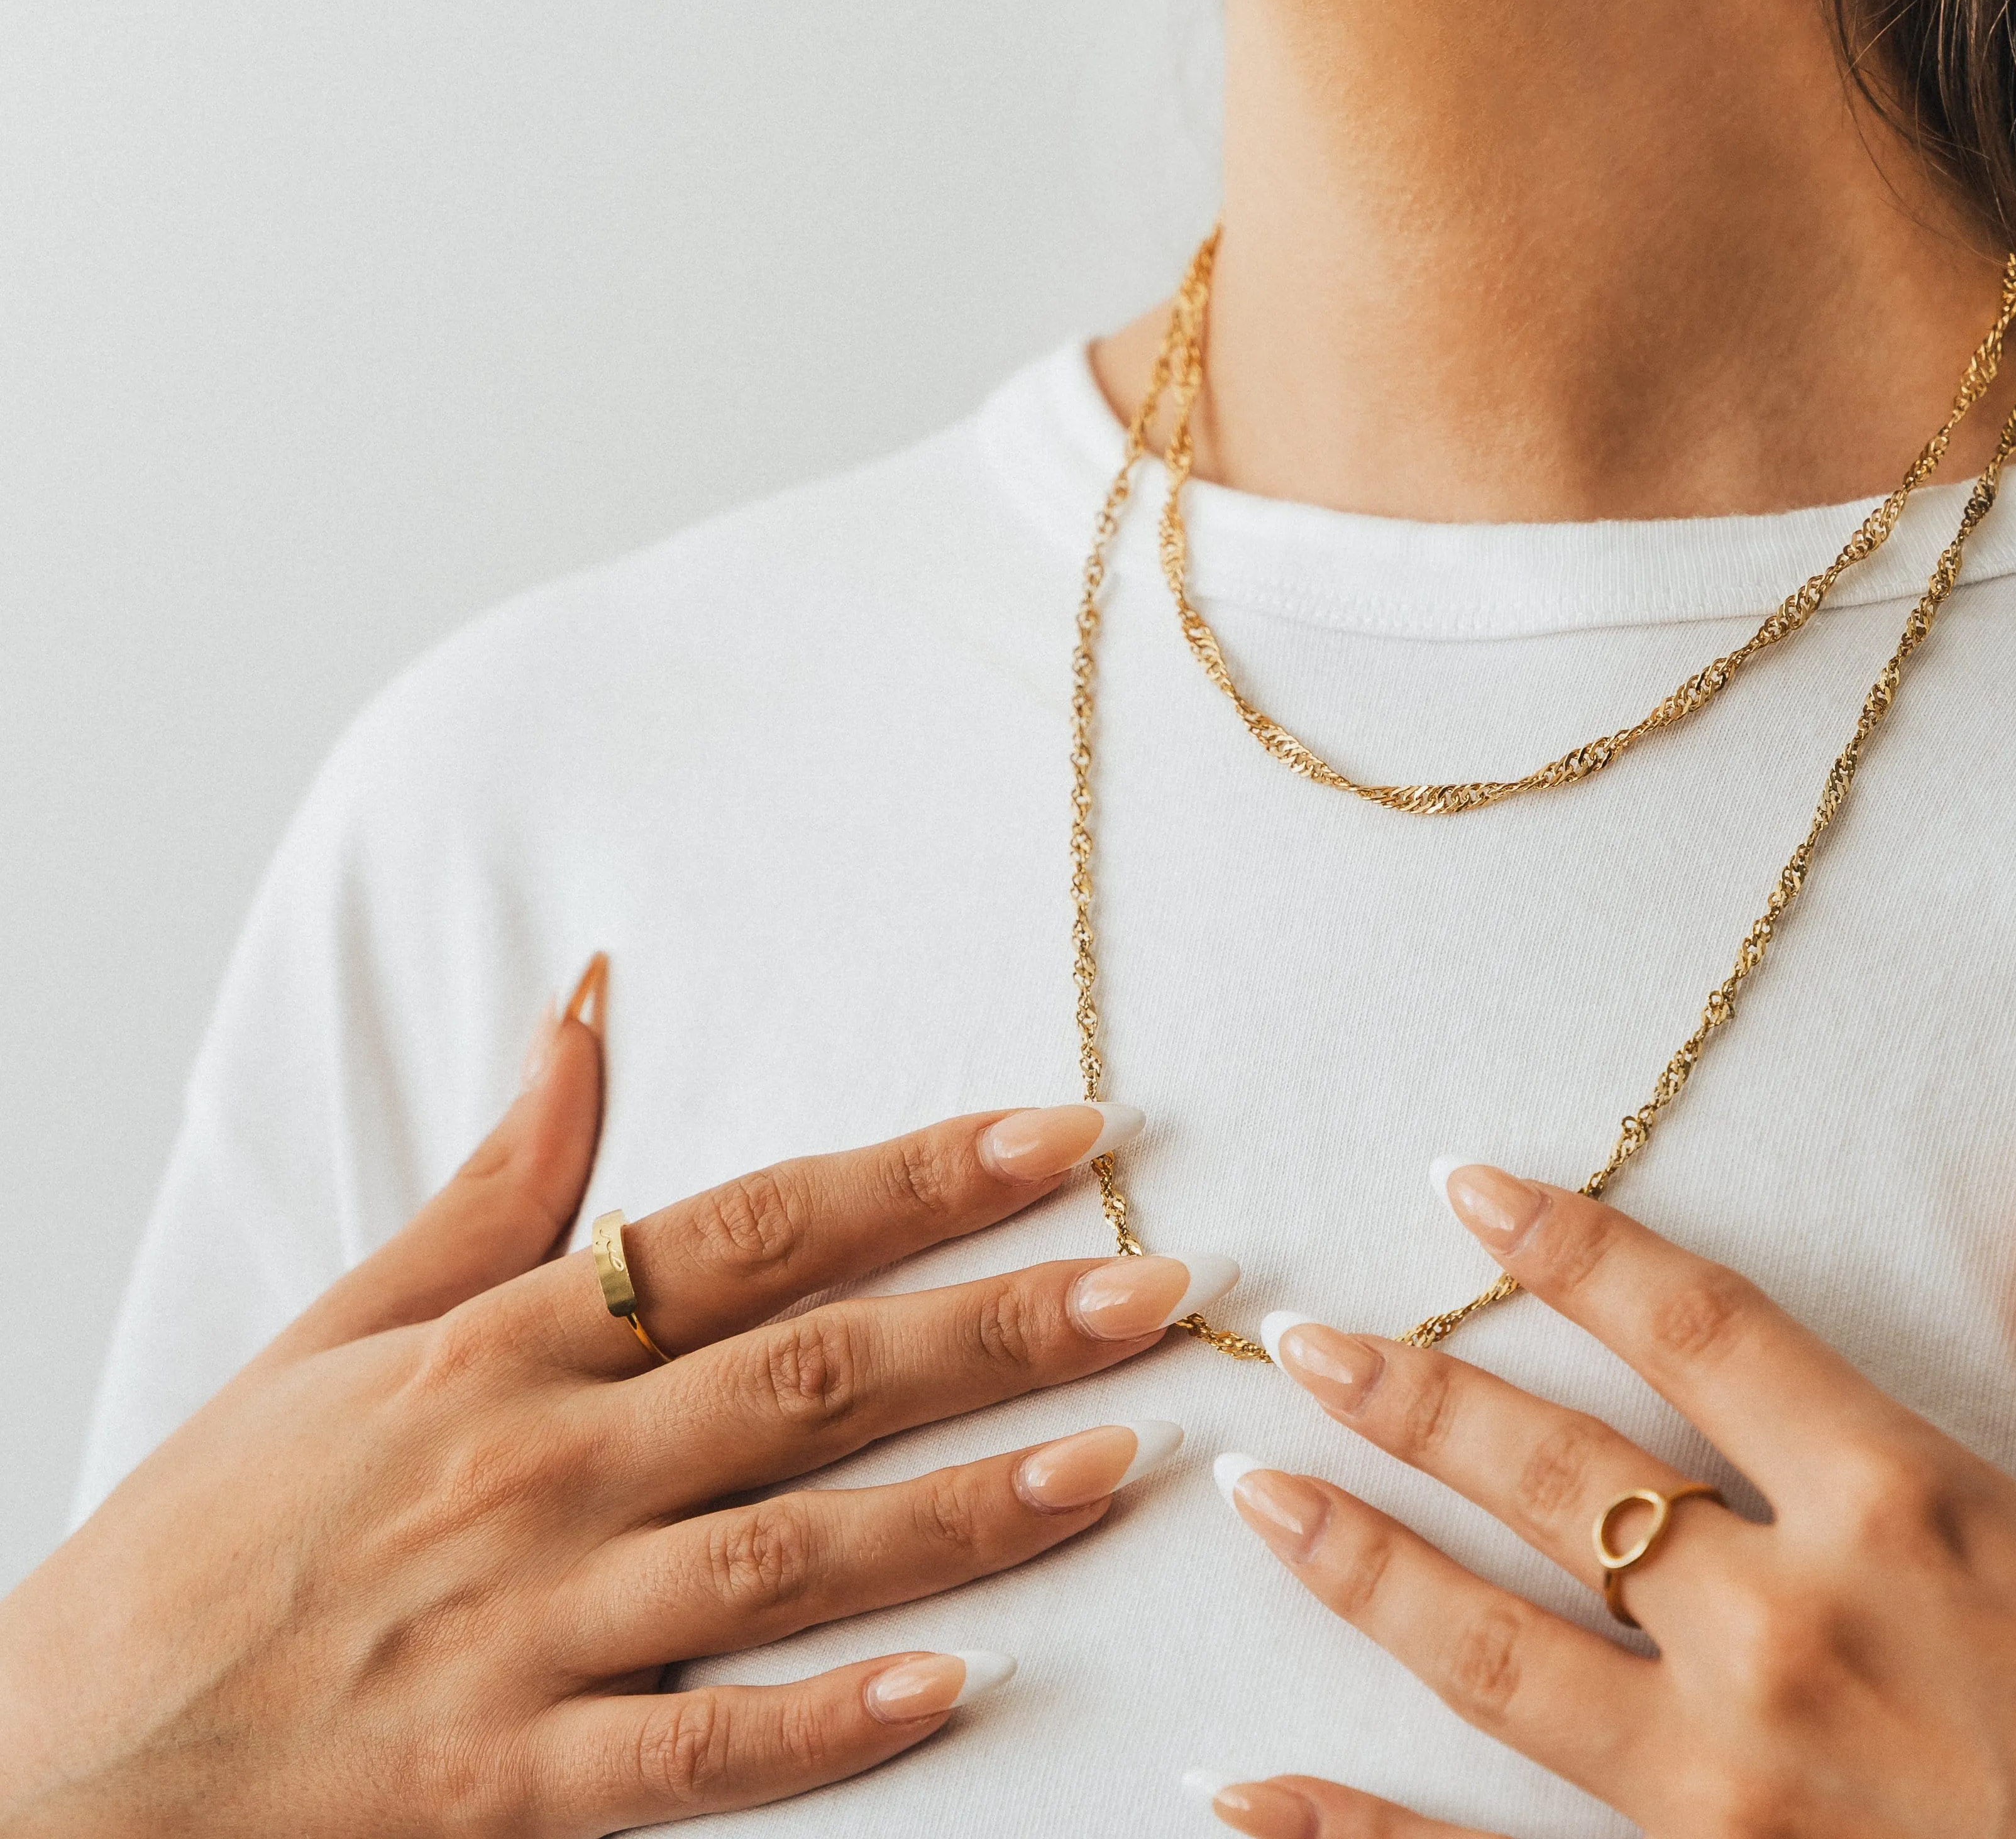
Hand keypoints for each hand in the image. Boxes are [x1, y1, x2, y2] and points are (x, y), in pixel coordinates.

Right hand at [0, 962, 1219, 1836]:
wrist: (42, 1772)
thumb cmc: (204, 1533)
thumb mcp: (337, 1326)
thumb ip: (498, 1177)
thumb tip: (590, 1000)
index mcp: (505, 1343)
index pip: (755, 1227)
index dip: (919, 1174)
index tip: (1063, 1132)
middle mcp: (538, 1467)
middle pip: (812, 1371)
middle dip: (999, 1321)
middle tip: (1159, 1286)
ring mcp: (528, 1633)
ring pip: (791, 1551)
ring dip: (969, 1504)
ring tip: (1121, 1459)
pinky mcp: (509, 1789)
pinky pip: (698, 1752)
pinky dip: (830, 1716)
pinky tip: (960, 1684)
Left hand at [1193, 1130, 2015, 1837]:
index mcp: (1911, 1509)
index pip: (1694, 1327)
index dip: (1571, 1245)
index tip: (1469, 1192)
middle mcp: (1801, 1633)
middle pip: (1559, 1478)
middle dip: (1417, 1398)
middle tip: (1303, 1342)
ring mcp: (1746, 1793)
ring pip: (1504, 1654)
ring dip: (1366, 1565)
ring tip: (1258, 1494)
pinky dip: (1362, 1838)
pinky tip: (1253, 1791)